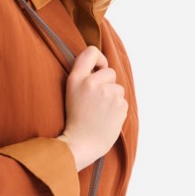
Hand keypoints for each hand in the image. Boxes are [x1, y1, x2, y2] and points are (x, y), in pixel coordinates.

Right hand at [57, 45, 127, 170]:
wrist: (81, 143)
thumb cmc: (76, 119)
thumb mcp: (72, 92)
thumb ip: (85, 76)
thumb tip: (103, 66)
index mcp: (76, 78)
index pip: (91, 52)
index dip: (99, 59)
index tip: (98, 69)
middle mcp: (91, 83)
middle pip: (110, 72)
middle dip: (107, 83)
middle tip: (95, 100)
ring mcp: (107, 94)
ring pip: (118, 88)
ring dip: (112, 97)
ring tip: (100, 111)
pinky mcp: (119, 105)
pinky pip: (123, 101)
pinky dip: (117, 108)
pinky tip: (106, 118)